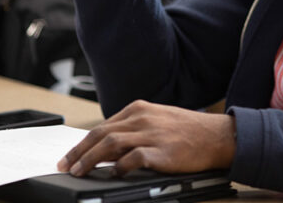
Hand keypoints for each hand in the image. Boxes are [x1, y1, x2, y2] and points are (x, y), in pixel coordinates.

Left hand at [57, 100, 235, 176]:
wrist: (217, 135)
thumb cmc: (187, 130)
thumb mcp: (157, 120)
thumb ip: (133, 129)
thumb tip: (106, 147)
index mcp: (139, 109)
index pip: (102, 126)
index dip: (82, 143)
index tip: (69, 156)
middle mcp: (143, 118)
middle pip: (101, 134)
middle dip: (78, 151)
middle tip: (65, 166)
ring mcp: (152, 133)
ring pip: (111, 144)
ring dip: (90, 159)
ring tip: (79, 172)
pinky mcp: (162, 150)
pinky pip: (134, 158)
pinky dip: (120, 166)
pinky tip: (115, 174)